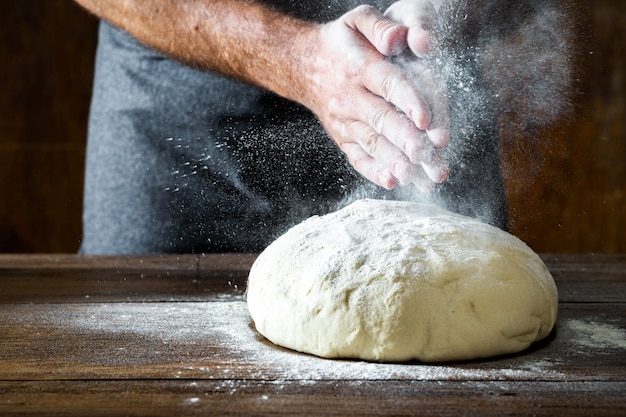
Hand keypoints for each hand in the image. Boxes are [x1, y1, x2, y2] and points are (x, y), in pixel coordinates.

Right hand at [295, 5, 448, 190]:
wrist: (304, 66)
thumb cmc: (341, 42)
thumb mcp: (357, 20)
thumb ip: (380, 26)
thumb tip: (398, 38)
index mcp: (359, 66)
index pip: (388, 84)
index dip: (408, 101)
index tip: (425, 119)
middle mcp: (350, 97)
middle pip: (381, 119)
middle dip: (405, 139)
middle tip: (427, 155)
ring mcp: (345, 121)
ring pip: (372, 143)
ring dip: (394, 161)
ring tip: (415, 175)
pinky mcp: (343, 138)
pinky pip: (357, 156)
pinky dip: (373, 171)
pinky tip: (392, 181)